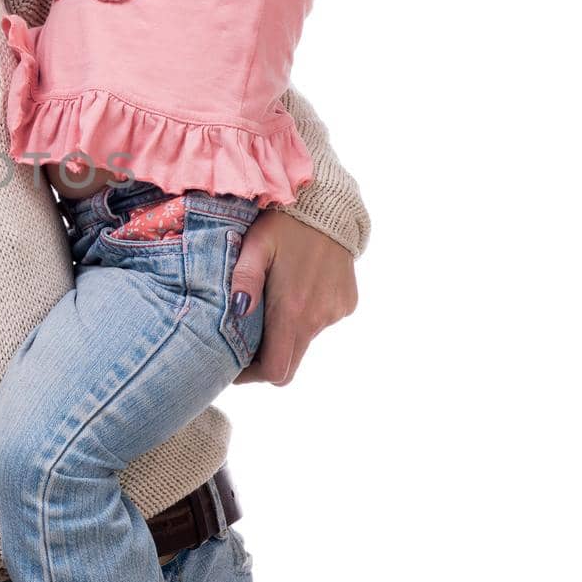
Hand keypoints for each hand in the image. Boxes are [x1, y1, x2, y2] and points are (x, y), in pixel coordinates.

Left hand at [228, 210, 358, 385]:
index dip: (254, 375)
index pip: (277, 370)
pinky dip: (304, 313)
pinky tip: (295, 286)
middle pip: (291, 361)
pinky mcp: (346, 303)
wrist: (329, 205)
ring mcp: (335, 312)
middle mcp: (318, 318)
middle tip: (245, 341)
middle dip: (266, 359)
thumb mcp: (255, 247)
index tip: (236, 366)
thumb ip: (244, 280)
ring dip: (285, 331)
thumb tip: (238, 311)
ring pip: (305, 339)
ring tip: (269, 302)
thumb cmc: (284, 225)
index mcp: (293, 310)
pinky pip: (321, 319)